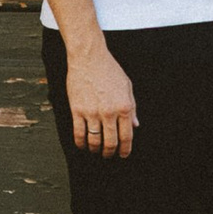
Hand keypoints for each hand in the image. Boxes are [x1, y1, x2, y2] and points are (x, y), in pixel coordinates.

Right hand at [65, 43, 137, 157]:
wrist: (89, 58)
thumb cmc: (109, 70)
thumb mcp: (127, 86)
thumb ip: (132, 107)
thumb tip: (135, 125)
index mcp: (124, 107)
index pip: (127, 136)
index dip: (125, 149)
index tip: (123, 154)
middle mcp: (109, 112)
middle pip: (110, 142)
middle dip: (110, 153)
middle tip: (109, 155)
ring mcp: (92, 112)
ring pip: (94, 141)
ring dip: (96, 150)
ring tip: (96, 150)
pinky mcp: (77, 110)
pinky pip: (79, 134)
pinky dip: (81, 143)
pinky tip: (83, 145)